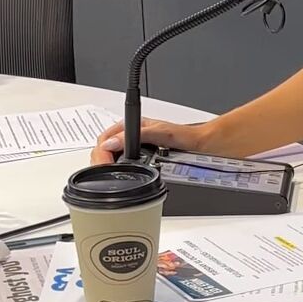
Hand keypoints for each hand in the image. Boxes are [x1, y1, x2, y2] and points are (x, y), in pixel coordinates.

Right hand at [91, 117, 209, 165]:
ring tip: (109, 176)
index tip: (102, 164)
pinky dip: (118, 170)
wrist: (202, 144)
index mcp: (133, 125)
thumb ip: (138, 135)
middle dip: (100, 161)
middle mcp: (132, 134)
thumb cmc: (186, 136)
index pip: (104, 137)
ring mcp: (135, 146)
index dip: (100, 152)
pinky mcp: (141, 157)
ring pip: (111, 157)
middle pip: (104, 148)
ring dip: (107, 166)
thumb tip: (113, 142)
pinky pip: (122, 164)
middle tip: (103, 174)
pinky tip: (122, 176)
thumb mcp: (161, 133)